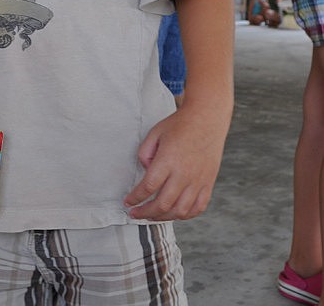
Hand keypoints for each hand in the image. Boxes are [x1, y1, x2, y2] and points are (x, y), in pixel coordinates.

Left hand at [123, 105, 228, 220]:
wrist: (207, 119)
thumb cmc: (180, 125)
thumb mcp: (155, 133)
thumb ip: (145, 153)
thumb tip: (146, 172)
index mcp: (168, 160)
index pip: (148, 187)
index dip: (135, 198)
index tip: (128, 202)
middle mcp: (184, 174)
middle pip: (162, 204)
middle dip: (145, 213)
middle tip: (135, 213)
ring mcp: (198, 181)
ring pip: (179, 211)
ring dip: (163, 217)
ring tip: (152, 215)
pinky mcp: (208, 183)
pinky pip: (197, 208)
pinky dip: (185, 215)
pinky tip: (175, 213)